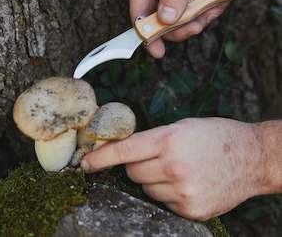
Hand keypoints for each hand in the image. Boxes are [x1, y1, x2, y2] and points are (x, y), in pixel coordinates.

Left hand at [82, 118, 268, 219]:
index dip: (101, 157)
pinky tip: (186, 183)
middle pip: (132, 172)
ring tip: (177, 169)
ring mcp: (183, 192)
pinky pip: (163, 202)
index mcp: (170, 140)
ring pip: (146, 188)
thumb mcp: (182, 127)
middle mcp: (174, 168)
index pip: (124, 150)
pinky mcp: (191, 210)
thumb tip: (126, 153)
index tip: (85, 164)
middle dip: (137, 165)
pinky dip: (168, 193)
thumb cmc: (216, 135)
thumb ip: (152, 140)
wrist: (252, 157)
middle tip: (156, 157)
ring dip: (153, 179)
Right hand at [130, 0, 232, 57]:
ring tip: (213, 4)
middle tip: (197, 26)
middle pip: (159, 23)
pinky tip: (215, 1)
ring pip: (178, 25)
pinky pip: (193, 19)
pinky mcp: (185, 3)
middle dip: (180, 28)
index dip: (146, 33)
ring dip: (197, 21)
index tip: (157, 51)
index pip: (139, 10)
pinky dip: (207, 15)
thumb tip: (166, 19)